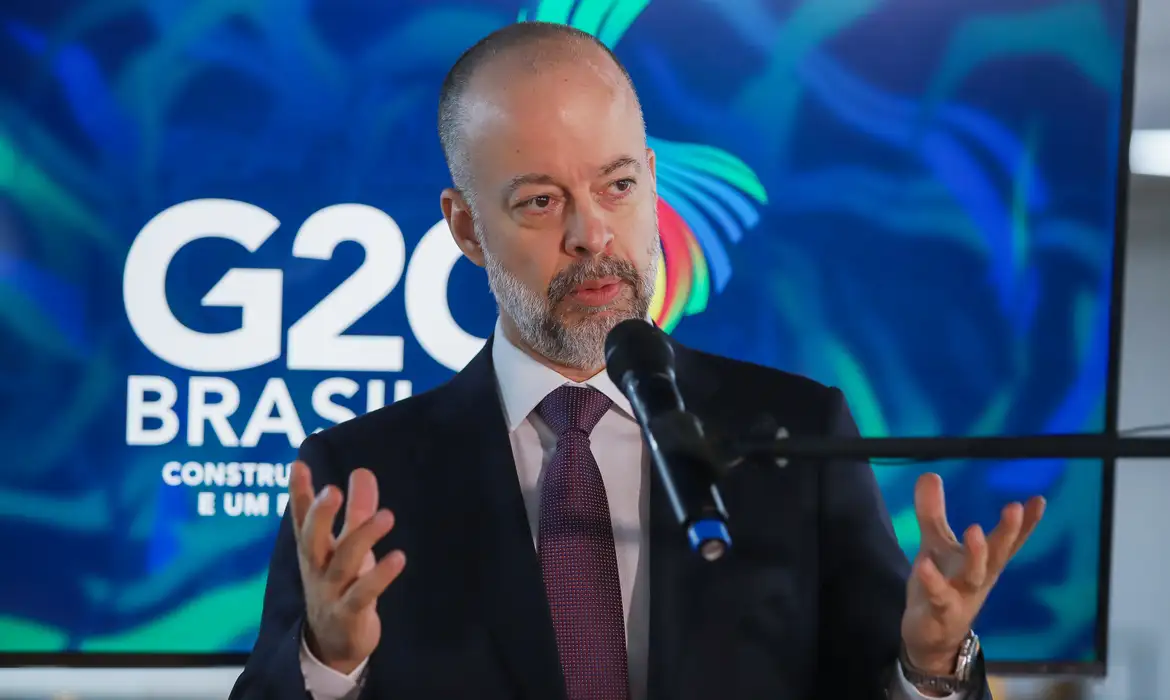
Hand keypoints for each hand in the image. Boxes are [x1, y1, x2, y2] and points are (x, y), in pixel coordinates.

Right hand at [289, 460, 406, 674]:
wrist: (333, 644)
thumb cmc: (341, 584)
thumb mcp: (347, 546)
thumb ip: (357, 510)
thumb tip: (363, 471)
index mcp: (313, 549)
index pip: (302, 517)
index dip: (299, 492)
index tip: (298, 464)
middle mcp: (317, 568)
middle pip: (312, 539)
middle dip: (320, 515)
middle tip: (334, 490)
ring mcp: (331, 592)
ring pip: (344, 562)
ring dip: (364, 538)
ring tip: (387, 516)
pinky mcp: (350, 613)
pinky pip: (364, 593)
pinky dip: (380, 576)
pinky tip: (398, 557)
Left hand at [901, 473, 1044, 675]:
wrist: (931, 637)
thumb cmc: (941, 585)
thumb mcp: (935, 545)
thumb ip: (933, 512)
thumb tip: (930, 474)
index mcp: (984, 562)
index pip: (1008, 540)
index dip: (1025, 523)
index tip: (1038, 500)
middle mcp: (979, 578)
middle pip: (998, 554)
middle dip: (1008, 532)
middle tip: (1015, 507)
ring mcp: (962, 596)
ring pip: (974, 575)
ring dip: (977, 554)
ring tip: (975, 530)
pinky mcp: (940, 611)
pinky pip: (939, 595)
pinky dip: (933, 580)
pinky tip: (924, 563)